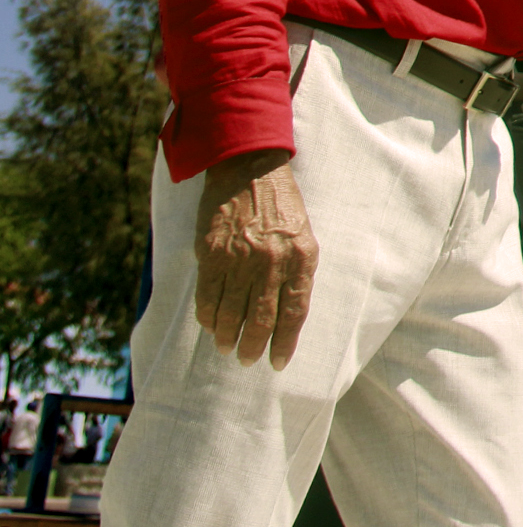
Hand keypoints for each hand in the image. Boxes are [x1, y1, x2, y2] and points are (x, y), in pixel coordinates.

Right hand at [194, 151, 318, 369]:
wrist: (250, 170)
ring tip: (226, 346)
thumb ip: (297, 272)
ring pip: (231, 313)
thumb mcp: (303, 236)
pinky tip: (210, 325)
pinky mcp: (212, 255)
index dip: (285, 342)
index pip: (294, 312)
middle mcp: (272, 262)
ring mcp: (240, 260)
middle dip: (253, 346)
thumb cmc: (281, 206)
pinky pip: (208, 297)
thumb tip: (287, 314)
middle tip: (246, 359)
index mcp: (301, 258)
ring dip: (227, 336)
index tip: (277, 363)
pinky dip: (208, 317)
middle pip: (262, 319)